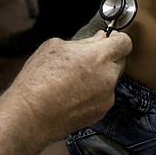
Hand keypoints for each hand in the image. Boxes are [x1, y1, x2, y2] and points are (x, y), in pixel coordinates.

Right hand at [5, 31, 131, 140]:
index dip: (117, 39)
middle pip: (120, 62)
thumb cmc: (38, 79)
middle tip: (88, 58)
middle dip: (108, 58)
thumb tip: (97, 40)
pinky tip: (73, 94)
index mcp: (99, 56)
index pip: (125, 42)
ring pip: (110, 81)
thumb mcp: (55, 47)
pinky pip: (103, 98)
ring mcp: (106, 98)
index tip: (109, 39)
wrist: (30, 115)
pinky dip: (93, 94)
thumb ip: (82, 42)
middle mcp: (108, 78)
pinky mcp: (99, 114)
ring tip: (74, 79)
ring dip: (100, 77)